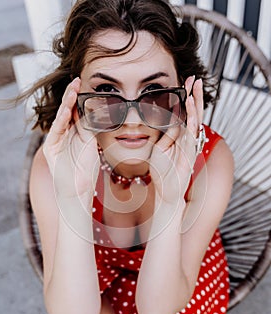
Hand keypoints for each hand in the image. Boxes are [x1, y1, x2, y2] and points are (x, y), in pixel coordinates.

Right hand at [43, 78, 98, 197]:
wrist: (79, 188)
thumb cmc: (87, 169)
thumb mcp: (91, 144)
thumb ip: (90, 128)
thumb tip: (94, 111)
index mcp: (74, 132)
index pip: (75, 111)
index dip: (79, 99)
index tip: (85, 86)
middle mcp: (64, 134)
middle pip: (67, 110)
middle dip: (72, 96)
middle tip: (77, 80)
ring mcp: (56, 140)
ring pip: (61, 117)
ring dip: (66, 103)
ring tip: (72, 89)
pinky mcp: (50, 147)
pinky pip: (57, 130)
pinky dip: (61, 118)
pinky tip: (65, 108)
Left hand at [150, 76, 203, 205]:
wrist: (166, 192)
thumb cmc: (163, 173)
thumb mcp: (160, 150)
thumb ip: (166, 136)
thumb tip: (169, 123)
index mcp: (180, 137)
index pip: (185, 114)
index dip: (186, 99)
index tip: (185, 83)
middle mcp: (187, 139)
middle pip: (194, 113)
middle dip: (195, 95)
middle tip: (196, 78)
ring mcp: (190, 146)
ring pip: (195, 120)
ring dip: (196, 103)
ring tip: (195, 86)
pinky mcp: (190, 153)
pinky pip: (192, 132)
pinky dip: (192, 119)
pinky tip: (191, 106)